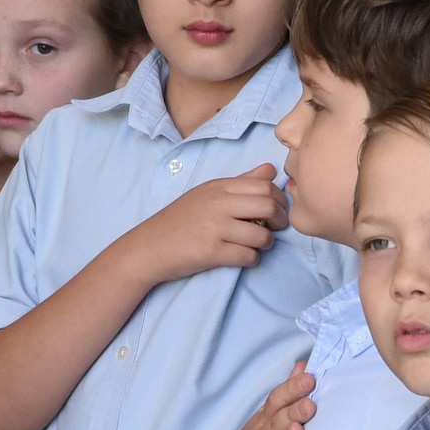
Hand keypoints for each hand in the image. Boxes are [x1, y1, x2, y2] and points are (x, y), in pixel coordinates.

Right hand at [122, 164, 287, 284]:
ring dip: (266, 243)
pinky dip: (252, 259)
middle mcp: (218, 204)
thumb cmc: (180, 220)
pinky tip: (244, 257)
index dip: (280, 199)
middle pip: (269, 206)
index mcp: (218, 187)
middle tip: (276, 228)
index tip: (277, 210)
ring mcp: (215, 228)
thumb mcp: (207, 193)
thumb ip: (241, 182)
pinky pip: (248, 256)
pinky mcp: (212, 252)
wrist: (149, 246)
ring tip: (258, 245)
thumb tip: (271, 170)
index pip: (264, 185)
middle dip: (280, 220)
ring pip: (262, 235)